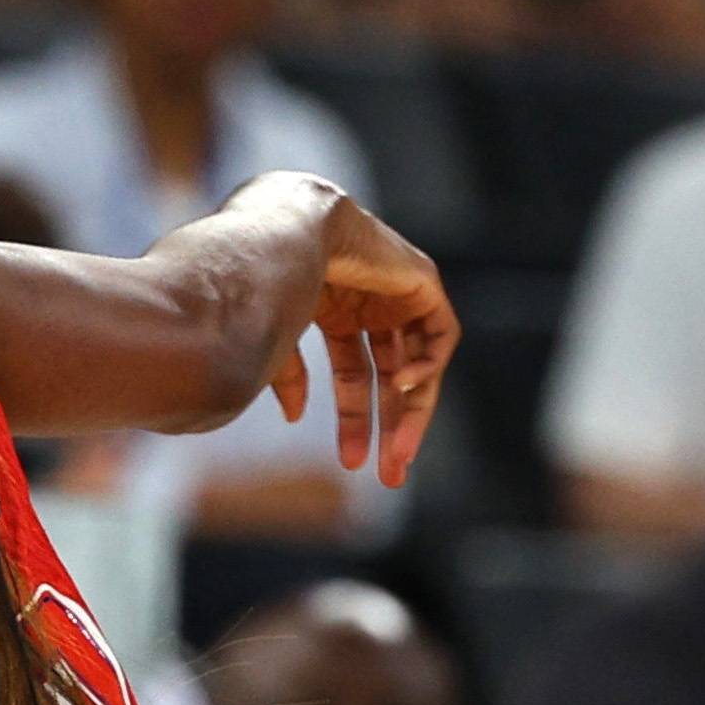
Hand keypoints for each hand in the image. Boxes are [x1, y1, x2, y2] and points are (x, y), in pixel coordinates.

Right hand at [268, 195, 459, 487]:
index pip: (351, 375)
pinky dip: (427, 364)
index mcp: (330, 311)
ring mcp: (395, 293)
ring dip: (409, 409)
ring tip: (399, 451)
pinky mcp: (421, 282)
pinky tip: (403, 385)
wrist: (286, 232)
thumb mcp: (273, 341)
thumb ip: (287, 377)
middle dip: (386, 425)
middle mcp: (366, 304)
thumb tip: (294, 418)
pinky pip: (440, 334)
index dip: (351, 419)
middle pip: (386, 376)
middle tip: (387, 472)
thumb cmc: (264, 282)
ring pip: (413, 363)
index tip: (350, 464)